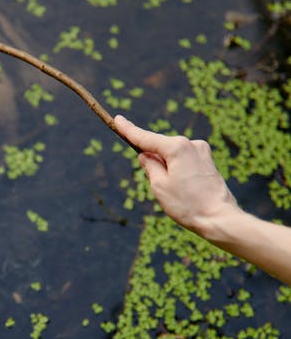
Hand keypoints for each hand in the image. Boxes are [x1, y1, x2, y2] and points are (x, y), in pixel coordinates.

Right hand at [113, 115, 238, 235]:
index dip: (129, 130)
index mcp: (177, 147)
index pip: (146, 138)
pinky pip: (184, 161)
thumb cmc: (188, 205)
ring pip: (173, 156)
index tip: (117, 119)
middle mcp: (191, 144)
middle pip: (160, 148)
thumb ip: (149, 166)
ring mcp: (202, 151)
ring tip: (177, 194)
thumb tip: (146, 155)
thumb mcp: (159, 186)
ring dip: (167, 169)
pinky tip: (184, 190)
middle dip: (153, 162)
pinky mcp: (207, 161)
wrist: (220, 218)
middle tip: (159, 188)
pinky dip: (178, 171)